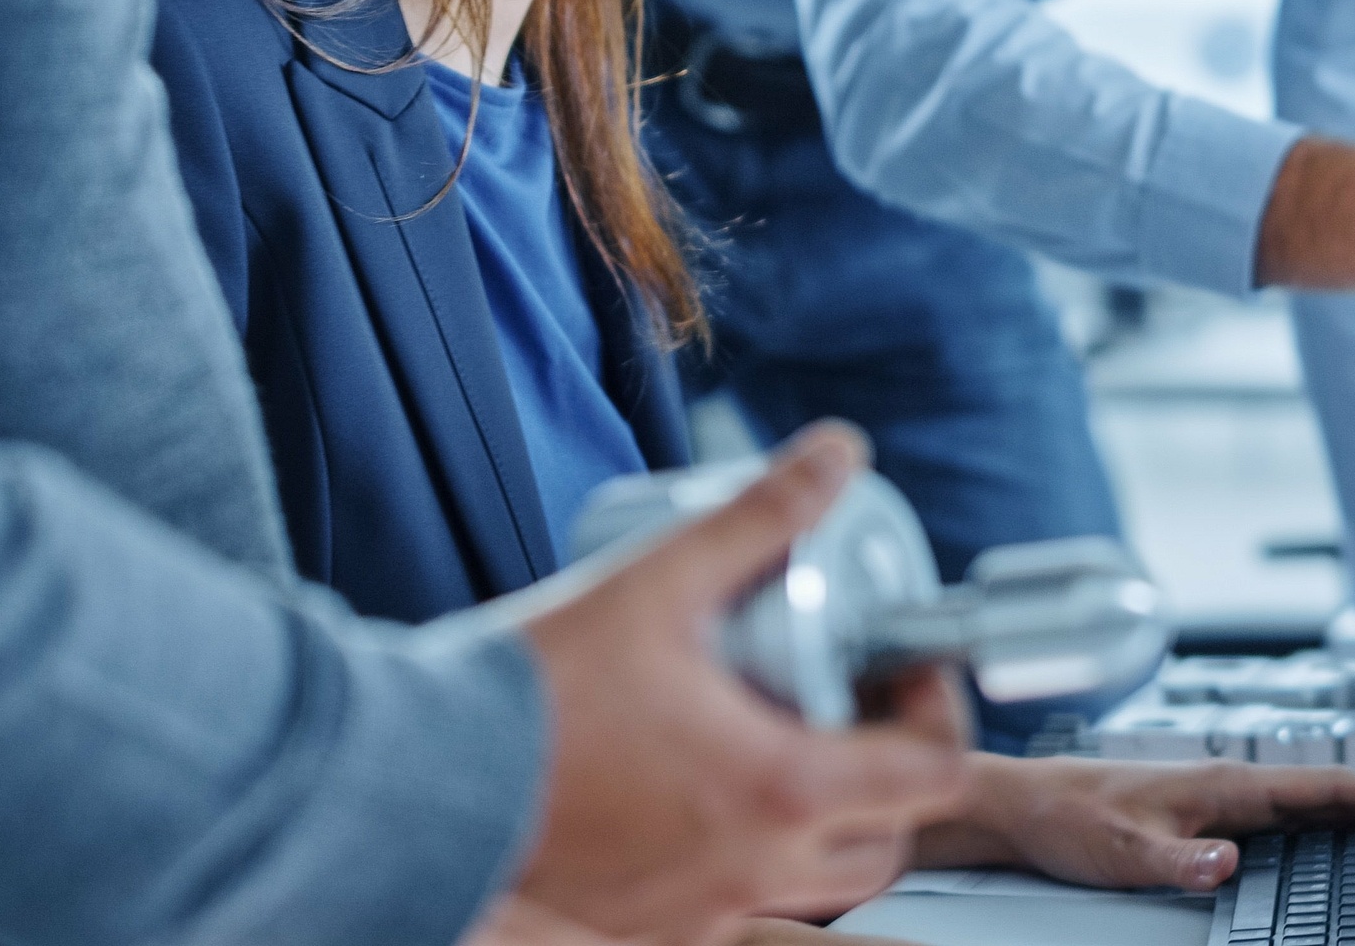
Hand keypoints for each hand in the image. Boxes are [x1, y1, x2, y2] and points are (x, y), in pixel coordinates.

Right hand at [459, 423, 973, 945]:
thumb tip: (837, 456)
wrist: (417, 781)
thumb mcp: (658, 582)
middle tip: (854, 702)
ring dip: (827, 822)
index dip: (937, 711)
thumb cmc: (531, 695)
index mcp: (778, 791)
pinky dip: (751, 861)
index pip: (931, 773)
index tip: (899, 667)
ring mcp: (699, 912)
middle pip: (886, 841)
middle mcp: (752, 869)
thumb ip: (759, 516)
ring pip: (815, 886)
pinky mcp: (645, 930)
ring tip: (786, 742)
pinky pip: (736, 910)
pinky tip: (709, 799)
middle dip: (892, 772)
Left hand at [914, 757, 1354, 893]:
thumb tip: (1230, 862)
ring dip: (1350, 811)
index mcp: (1221, 782)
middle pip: (1322, 788)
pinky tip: (1316, 843)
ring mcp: (1212, 793)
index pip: (1319, 785)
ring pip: (1299, 800)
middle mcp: (1223, 781)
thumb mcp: (1124, 851)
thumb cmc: (1067, 819)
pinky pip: (1273, 814)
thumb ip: (1180, 860)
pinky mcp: (1197, 810)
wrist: (1023, 805)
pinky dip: (1312, 822)